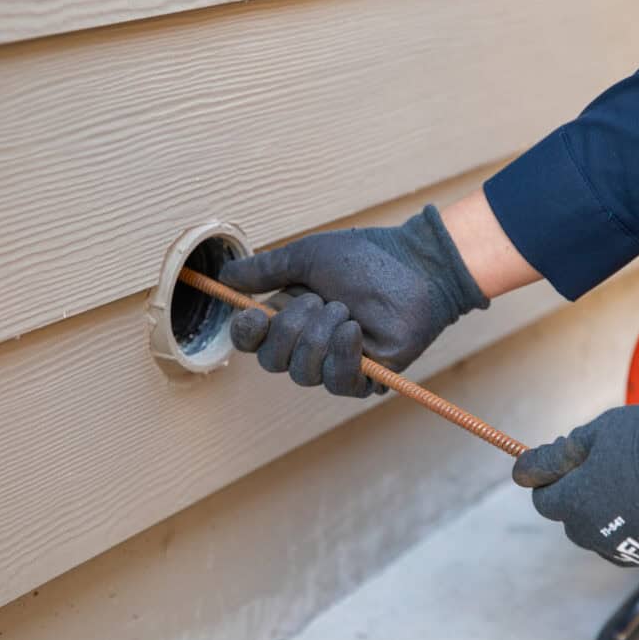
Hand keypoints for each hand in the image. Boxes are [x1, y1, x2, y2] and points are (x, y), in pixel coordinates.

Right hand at [219, 206, 487, 396]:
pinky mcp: (366, 379)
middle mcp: (308, 344)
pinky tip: (355, 328)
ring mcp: (337, 364)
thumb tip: (224, 278)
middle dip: (291, 327)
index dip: (245, 333)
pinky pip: (338, 382)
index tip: (253, 314)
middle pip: (273, 360)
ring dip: (320, 336)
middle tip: (319, 299)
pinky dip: (342, 354)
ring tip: (344, 309)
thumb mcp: (306, 257)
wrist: (414, 265)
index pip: (252, 342)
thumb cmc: (364, 258)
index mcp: (289, 317)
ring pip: (303, 372)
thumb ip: (265, 270)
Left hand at [513, 400, 638, 580]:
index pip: (545, 500)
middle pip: (576, 521)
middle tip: (616, 467)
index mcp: (576, 505)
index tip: (573, 462)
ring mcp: (637, 555)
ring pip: (612, 538)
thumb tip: (525, 470)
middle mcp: (600, 538)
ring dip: (619, 516)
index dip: (555, 478)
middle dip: (585, 498)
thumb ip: (560, 454)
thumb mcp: (601, 431)